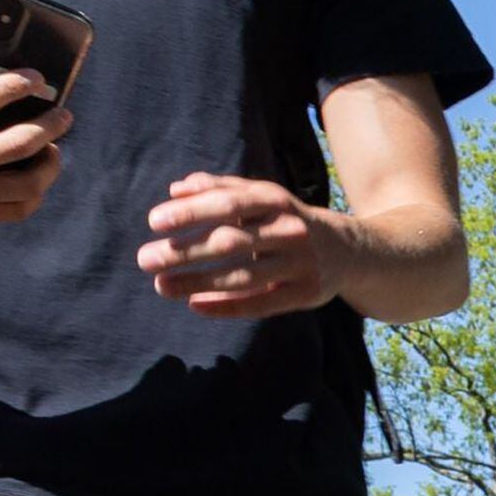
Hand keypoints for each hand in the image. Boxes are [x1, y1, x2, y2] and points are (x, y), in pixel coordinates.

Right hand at [0, 71, 67, 225]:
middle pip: (18, 143)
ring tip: (53, 147)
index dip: (10, 86)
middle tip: (63, 115)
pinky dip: (35, 193)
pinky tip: (37, 178)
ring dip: (50, 164)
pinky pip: (19, 209)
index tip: (34, 78)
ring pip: (29, 183)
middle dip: (48, 125)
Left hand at [138, 173, 338, 318]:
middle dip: (186, 251)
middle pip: (232, 242)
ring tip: (162, 287)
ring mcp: (300, 265)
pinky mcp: (305, 294)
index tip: (155, 222)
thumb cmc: (288, 219)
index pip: (229, 204)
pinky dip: (226, 306)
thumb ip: (220, 189)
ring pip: (243, 276)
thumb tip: (175, 190)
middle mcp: (290, 231)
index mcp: (275, 201)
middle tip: (145, 259)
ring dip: (198, 282)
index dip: (192, 212)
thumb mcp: (261, 197)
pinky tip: (195, 305)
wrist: (349, 251)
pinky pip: (261, 304)